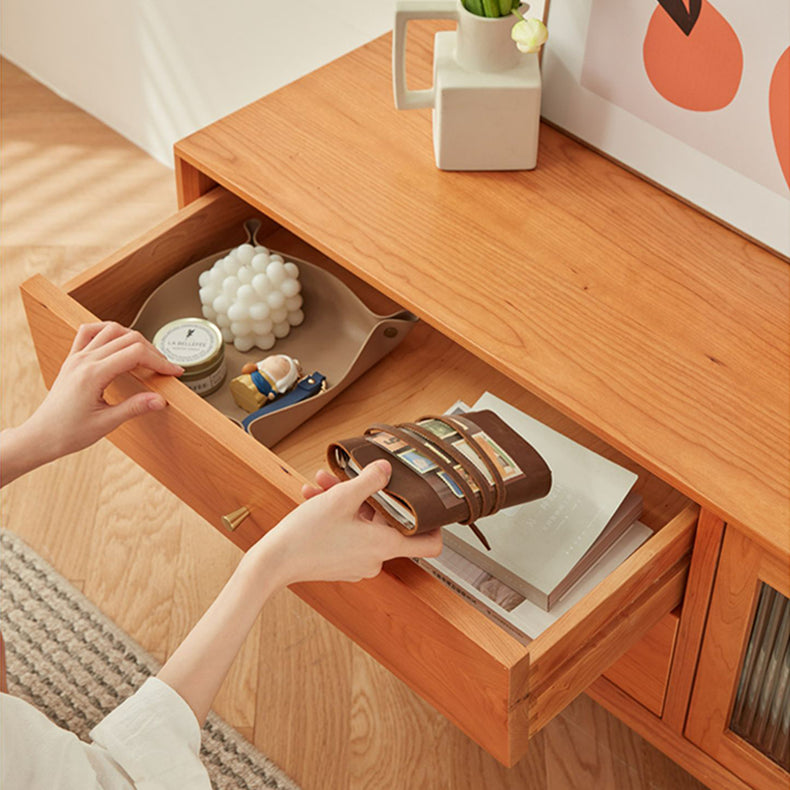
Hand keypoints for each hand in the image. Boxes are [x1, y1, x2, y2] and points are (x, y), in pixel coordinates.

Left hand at [2, 322, 182, 483]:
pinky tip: (119, 340)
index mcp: (92, 375)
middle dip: (152, 351)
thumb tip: (160, 400)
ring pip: (111, 330)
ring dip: (133, 337)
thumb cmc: (67, 433)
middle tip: (165, 368)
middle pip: (128, 339)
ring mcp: (77, 357)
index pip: (135, 354)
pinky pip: (89, 332)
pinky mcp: (73, 359)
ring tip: (147, 355)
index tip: (174, 371)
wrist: (41, 436)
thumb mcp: (106, 424)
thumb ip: (134, 408)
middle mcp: (84, 360)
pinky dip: (108, 330)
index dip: (160, 361)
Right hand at [256, 460, 442, 586]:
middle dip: (369, 496)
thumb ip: (370, 480)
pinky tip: (315, 497)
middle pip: (387, 523)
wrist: (272, 562)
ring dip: (346, 501)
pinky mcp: (340, 562)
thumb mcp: (342, 497)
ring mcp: (357, 562)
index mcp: (384, 545)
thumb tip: (386, 469)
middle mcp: (375, 559)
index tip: (429, 507)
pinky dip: (337, 515)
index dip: (435, 526)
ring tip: (323, 484)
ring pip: (362, 523)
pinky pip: (349, 533)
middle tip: (352, 479)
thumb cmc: (306, 535)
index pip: (430, 545)